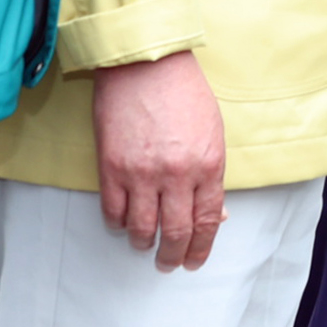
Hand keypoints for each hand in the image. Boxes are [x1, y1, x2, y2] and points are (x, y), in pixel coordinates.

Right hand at [94, 49, 226, 270]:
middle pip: (176, 233)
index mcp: (208, 165)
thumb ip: (211, 174)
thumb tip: (214, 212)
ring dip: (143, 244)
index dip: (201, 247)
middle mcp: (177, 175)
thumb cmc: (183, 92)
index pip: (207, 221)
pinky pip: (113, 212)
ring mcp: (142, 174)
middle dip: (173, 256)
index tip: (194, 260)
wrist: (145, 63)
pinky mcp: (112, 167)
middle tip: (169, 263)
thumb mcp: (212, 132)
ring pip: (142, 229)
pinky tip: (123, 223)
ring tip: (144, 246)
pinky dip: (118, 224)